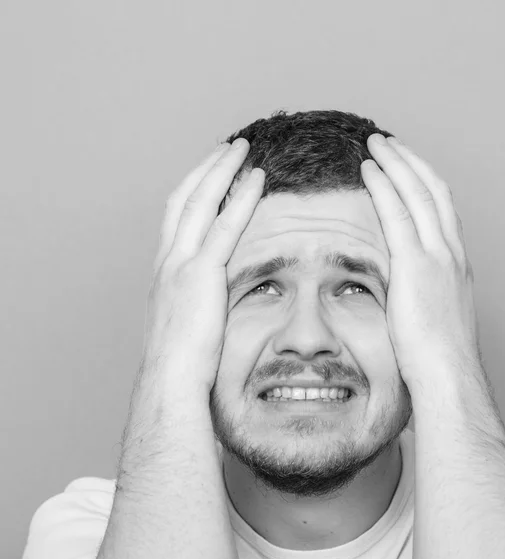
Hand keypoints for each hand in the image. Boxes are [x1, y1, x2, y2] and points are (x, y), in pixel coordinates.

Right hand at [139, 138, 263, 408]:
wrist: (170, 382)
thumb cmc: (182, 365)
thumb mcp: (188, 326)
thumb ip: (199, 306)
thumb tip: (215, 307)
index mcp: (166, 273)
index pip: (179, 219)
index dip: (195, 191)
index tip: (213, 175)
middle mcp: (168, 261)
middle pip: (184, 199)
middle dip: (205, 170)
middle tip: (226, 149)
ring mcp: (182, 265)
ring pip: (199, 202)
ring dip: (221, 171)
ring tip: (241, 149)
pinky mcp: (202, 275)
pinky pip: (225, 227)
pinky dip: (241, 198)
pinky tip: (257, 178)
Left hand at [361, 134, 481, 390]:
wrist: (448, 373)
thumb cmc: (437, 355)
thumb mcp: (434, 314)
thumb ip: (422, 292)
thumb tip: (403, 290)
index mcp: (456, 262)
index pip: (441, 208)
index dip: (423, 181)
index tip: (405, 166)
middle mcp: (451, 251)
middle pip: (433, 190)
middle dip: (410, 161)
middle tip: (389, 143)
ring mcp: (437, 256)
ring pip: (418, 193)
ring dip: (397, 163)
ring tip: (376, 144)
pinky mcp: (416, 266)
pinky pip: (397, 214)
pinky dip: (383, 187)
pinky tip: (368, 170)